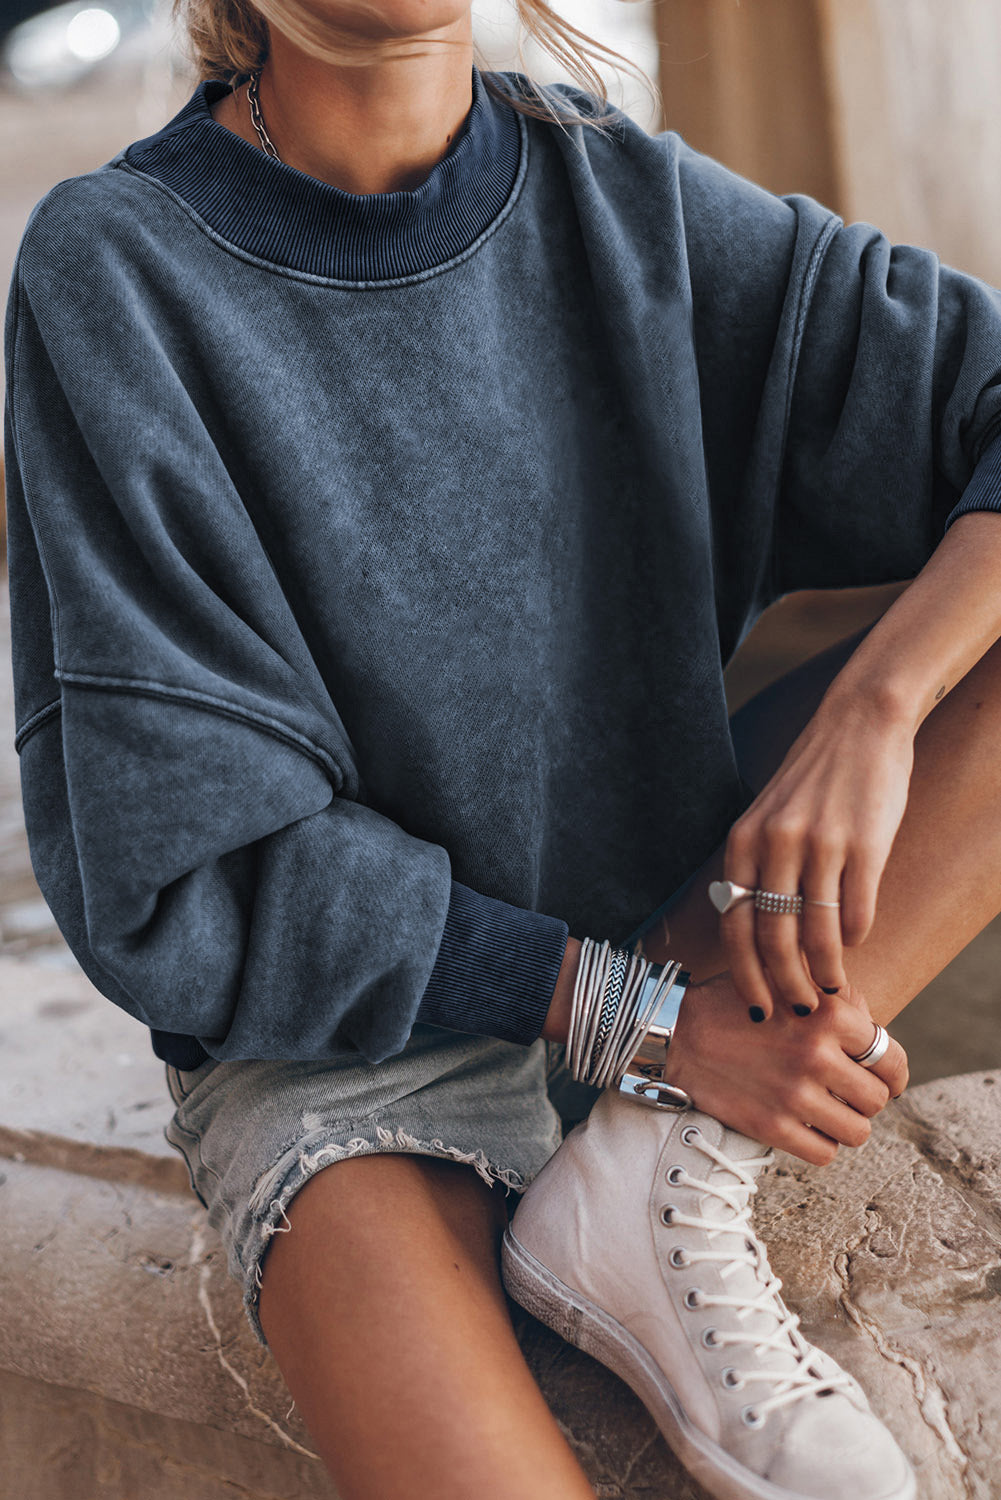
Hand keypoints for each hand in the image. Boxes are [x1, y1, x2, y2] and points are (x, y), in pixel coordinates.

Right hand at [661, 972, 908, 1165]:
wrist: (677, 1033)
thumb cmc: (737, 1005)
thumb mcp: (788, 981)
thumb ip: (837, 999)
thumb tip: (876, 1031)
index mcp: (828, 1015)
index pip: (891, 1059)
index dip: (893, 1073)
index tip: (884, 1079)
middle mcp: (816, 1055)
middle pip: (877, 1099)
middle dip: (865, 1098)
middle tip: (846, 1093)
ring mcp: (794, 1095)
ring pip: (858, 1132)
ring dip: (846, 1124)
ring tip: (828, 1111)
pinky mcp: (771, 1126)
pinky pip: (825, 1154)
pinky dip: (821, 1145)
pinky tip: (806, 1127)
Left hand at [721, 693, 914, 1015]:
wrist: (859, 724)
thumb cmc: (812, 780)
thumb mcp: (766, 818)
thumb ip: (758, 868)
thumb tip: (758, 936)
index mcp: (744, 841)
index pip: (734, 924)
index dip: (745, 973)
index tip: (757, 1006)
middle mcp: (775, 844)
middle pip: (773, 939)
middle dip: (785, 986)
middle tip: (800, 1010)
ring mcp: (820, 844)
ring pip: (817, 934)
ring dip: (826, 971)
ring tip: (833, 989)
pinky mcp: (864, 844)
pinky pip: (856, 911)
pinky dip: (855, 937)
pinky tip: (856, 942)